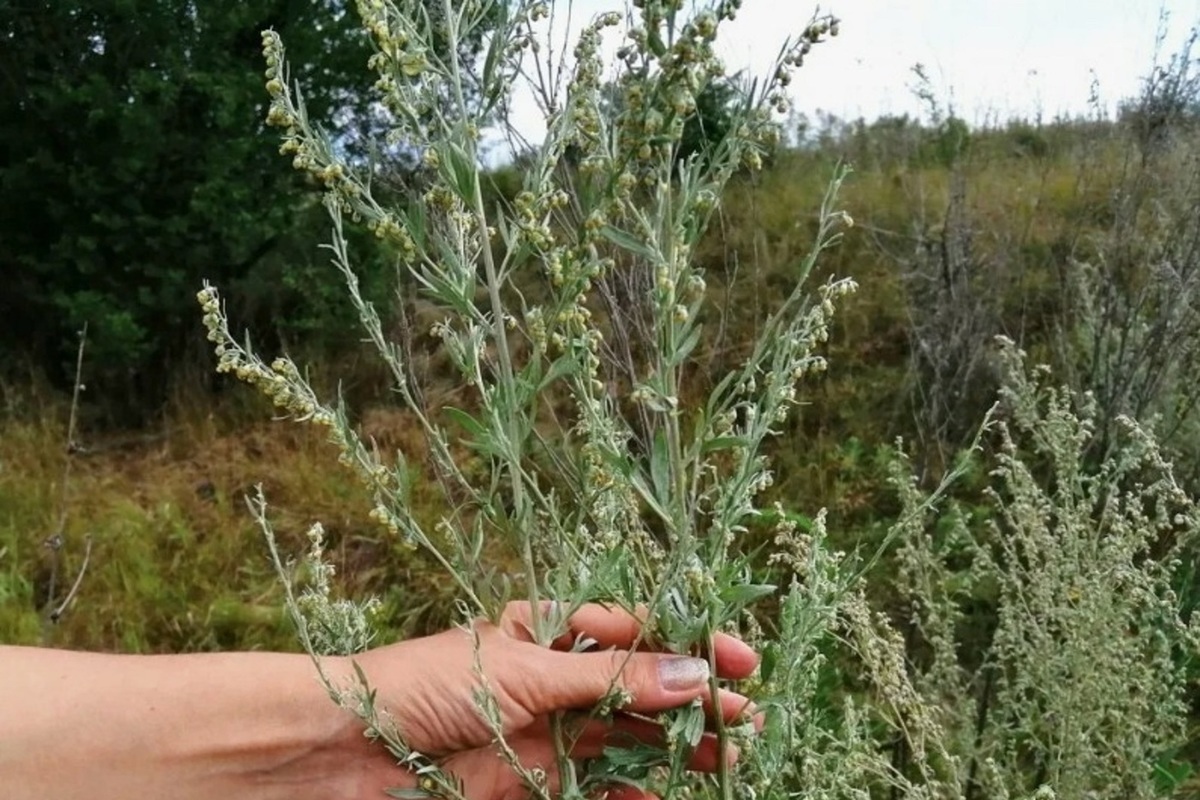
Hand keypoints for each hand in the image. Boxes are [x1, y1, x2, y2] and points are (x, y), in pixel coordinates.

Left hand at [327, 602, 760, 799]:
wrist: (345, 752)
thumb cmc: (427, 684)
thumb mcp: (528, 671)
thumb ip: (613, 680)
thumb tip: (696, 675)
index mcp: (549, 629)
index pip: (637, 633)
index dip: (690, 644)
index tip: (742, 660)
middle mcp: (554, 677)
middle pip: (640, 687)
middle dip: (693, 699)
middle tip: (748, 716)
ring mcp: (545, 731)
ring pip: (628, 737)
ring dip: (676, 746)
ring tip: (729, 756)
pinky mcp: (531, 781)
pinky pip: (597, 787)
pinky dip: (633, 793)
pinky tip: (668, 793)